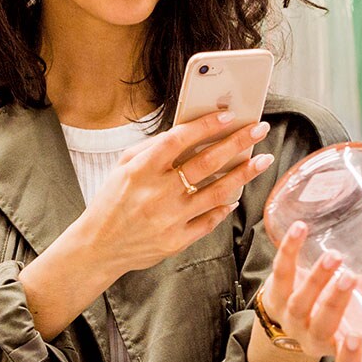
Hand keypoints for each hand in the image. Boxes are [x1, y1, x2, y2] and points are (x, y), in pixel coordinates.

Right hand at [71, 110, 275, 276]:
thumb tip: (185, 133)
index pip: (179, 139)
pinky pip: (209, 220)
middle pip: (206, 163)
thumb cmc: (112, 202)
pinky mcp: (177, 240)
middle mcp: (157, 193)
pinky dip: (225, 207)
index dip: (206, 126)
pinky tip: (236, 195)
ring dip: (243, 174)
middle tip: (259, 130)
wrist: (99, 246)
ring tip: (262, 160)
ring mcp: (170, 218)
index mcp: (141, 170)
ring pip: (217, 192)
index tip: (228, 116)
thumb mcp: (122, 167)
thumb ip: (151, 148)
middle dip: (237, 143)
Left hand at [257, 221, 361, 361]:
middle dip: (335, 302)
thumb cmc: (337, 302)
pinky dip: (288, 251)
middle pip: (323, 323)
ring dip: (316, 278)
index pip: (345, 360)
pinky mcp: (274, 291)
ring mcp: (291, 313)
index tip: (358, 338)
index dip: (350, 355)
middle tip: (350, 279)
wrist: (292, 301)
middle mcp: (313, 332)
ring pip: (300, 300)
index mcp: (340, 341)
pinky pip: (281, 271)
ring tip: (334, 257)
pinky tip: (298, 230)